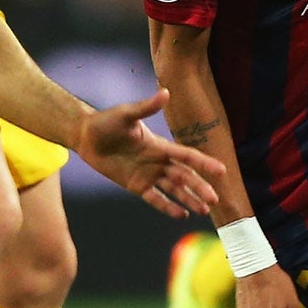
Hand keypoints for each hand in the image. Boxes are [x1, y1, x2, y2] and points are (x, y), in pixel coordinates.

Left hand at [76, 90, 224, 216]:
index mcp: (159, 145)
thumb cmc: (106, 122)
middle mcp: (158, 161)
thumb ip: (146, 107)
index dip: (203, 163)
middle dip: (200, 187)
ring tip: (204, 211)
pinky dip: (168, 207)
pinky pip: (155, 199)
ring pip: (174, 189)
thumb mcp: (126, 114)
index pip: (186, 156)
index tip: (221, 171)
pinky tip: (181, 215)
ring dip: (189, 199)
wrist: (85, 136)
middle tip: (215, 199)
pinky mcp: (136, 185)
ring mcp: (148, 174)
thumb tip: (166, 92)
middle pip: (184, 176)